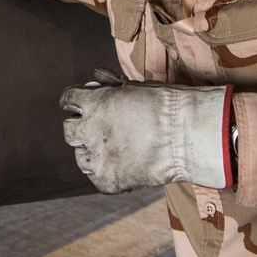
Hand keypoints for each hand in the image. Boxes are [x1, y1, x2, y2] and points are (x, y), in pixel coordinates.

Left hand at [60, 69, 233, 192]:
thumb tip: (96, 76)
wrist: (188, 136)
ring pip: (80, 156)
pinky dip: (104, 172)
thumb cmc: (167, 106)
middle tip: (94, 129)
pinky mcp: (108, 181)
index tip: (77, 105)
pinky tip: (120, 166)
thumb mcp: (136, 87)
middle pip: (69, 129)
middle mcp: (89, 130)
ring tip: (110, 150)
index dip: (73, 101)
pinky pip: (95, 177)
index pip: (68, 99)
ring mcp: (97, 158)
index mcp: (94, 102)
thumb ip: (111, 84)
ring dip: (90, 152)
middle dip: (79, 127)